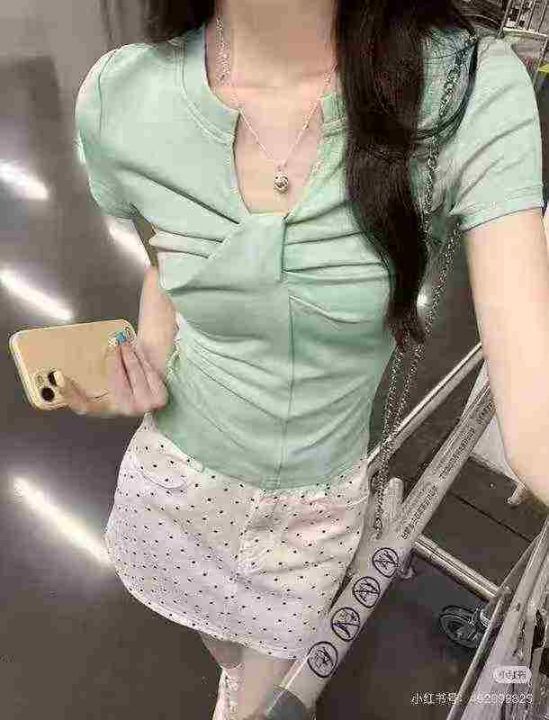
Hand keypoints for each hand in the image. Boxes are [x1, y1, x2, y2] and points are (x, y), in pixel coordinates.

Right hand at [54, 340, 168, 416]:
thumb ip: (92, 375)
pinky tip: (136, 349)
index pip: (83, 407)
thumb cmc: (124, 380)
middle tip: (112, 343)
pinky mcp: (159, 399)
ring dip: (129, 356)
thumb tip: (63, 368)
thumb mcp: (105, 380)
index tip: (59, 375)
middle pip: (115, 384)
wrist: (154, 385)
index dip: (70, 394)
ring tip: (123, 342)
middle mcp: (123, 411)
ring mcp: (143, 407)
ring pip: (134, 376)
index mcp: (105, 409)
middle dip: (114, 361)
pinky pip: (148, 373)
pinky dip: (142, 359)